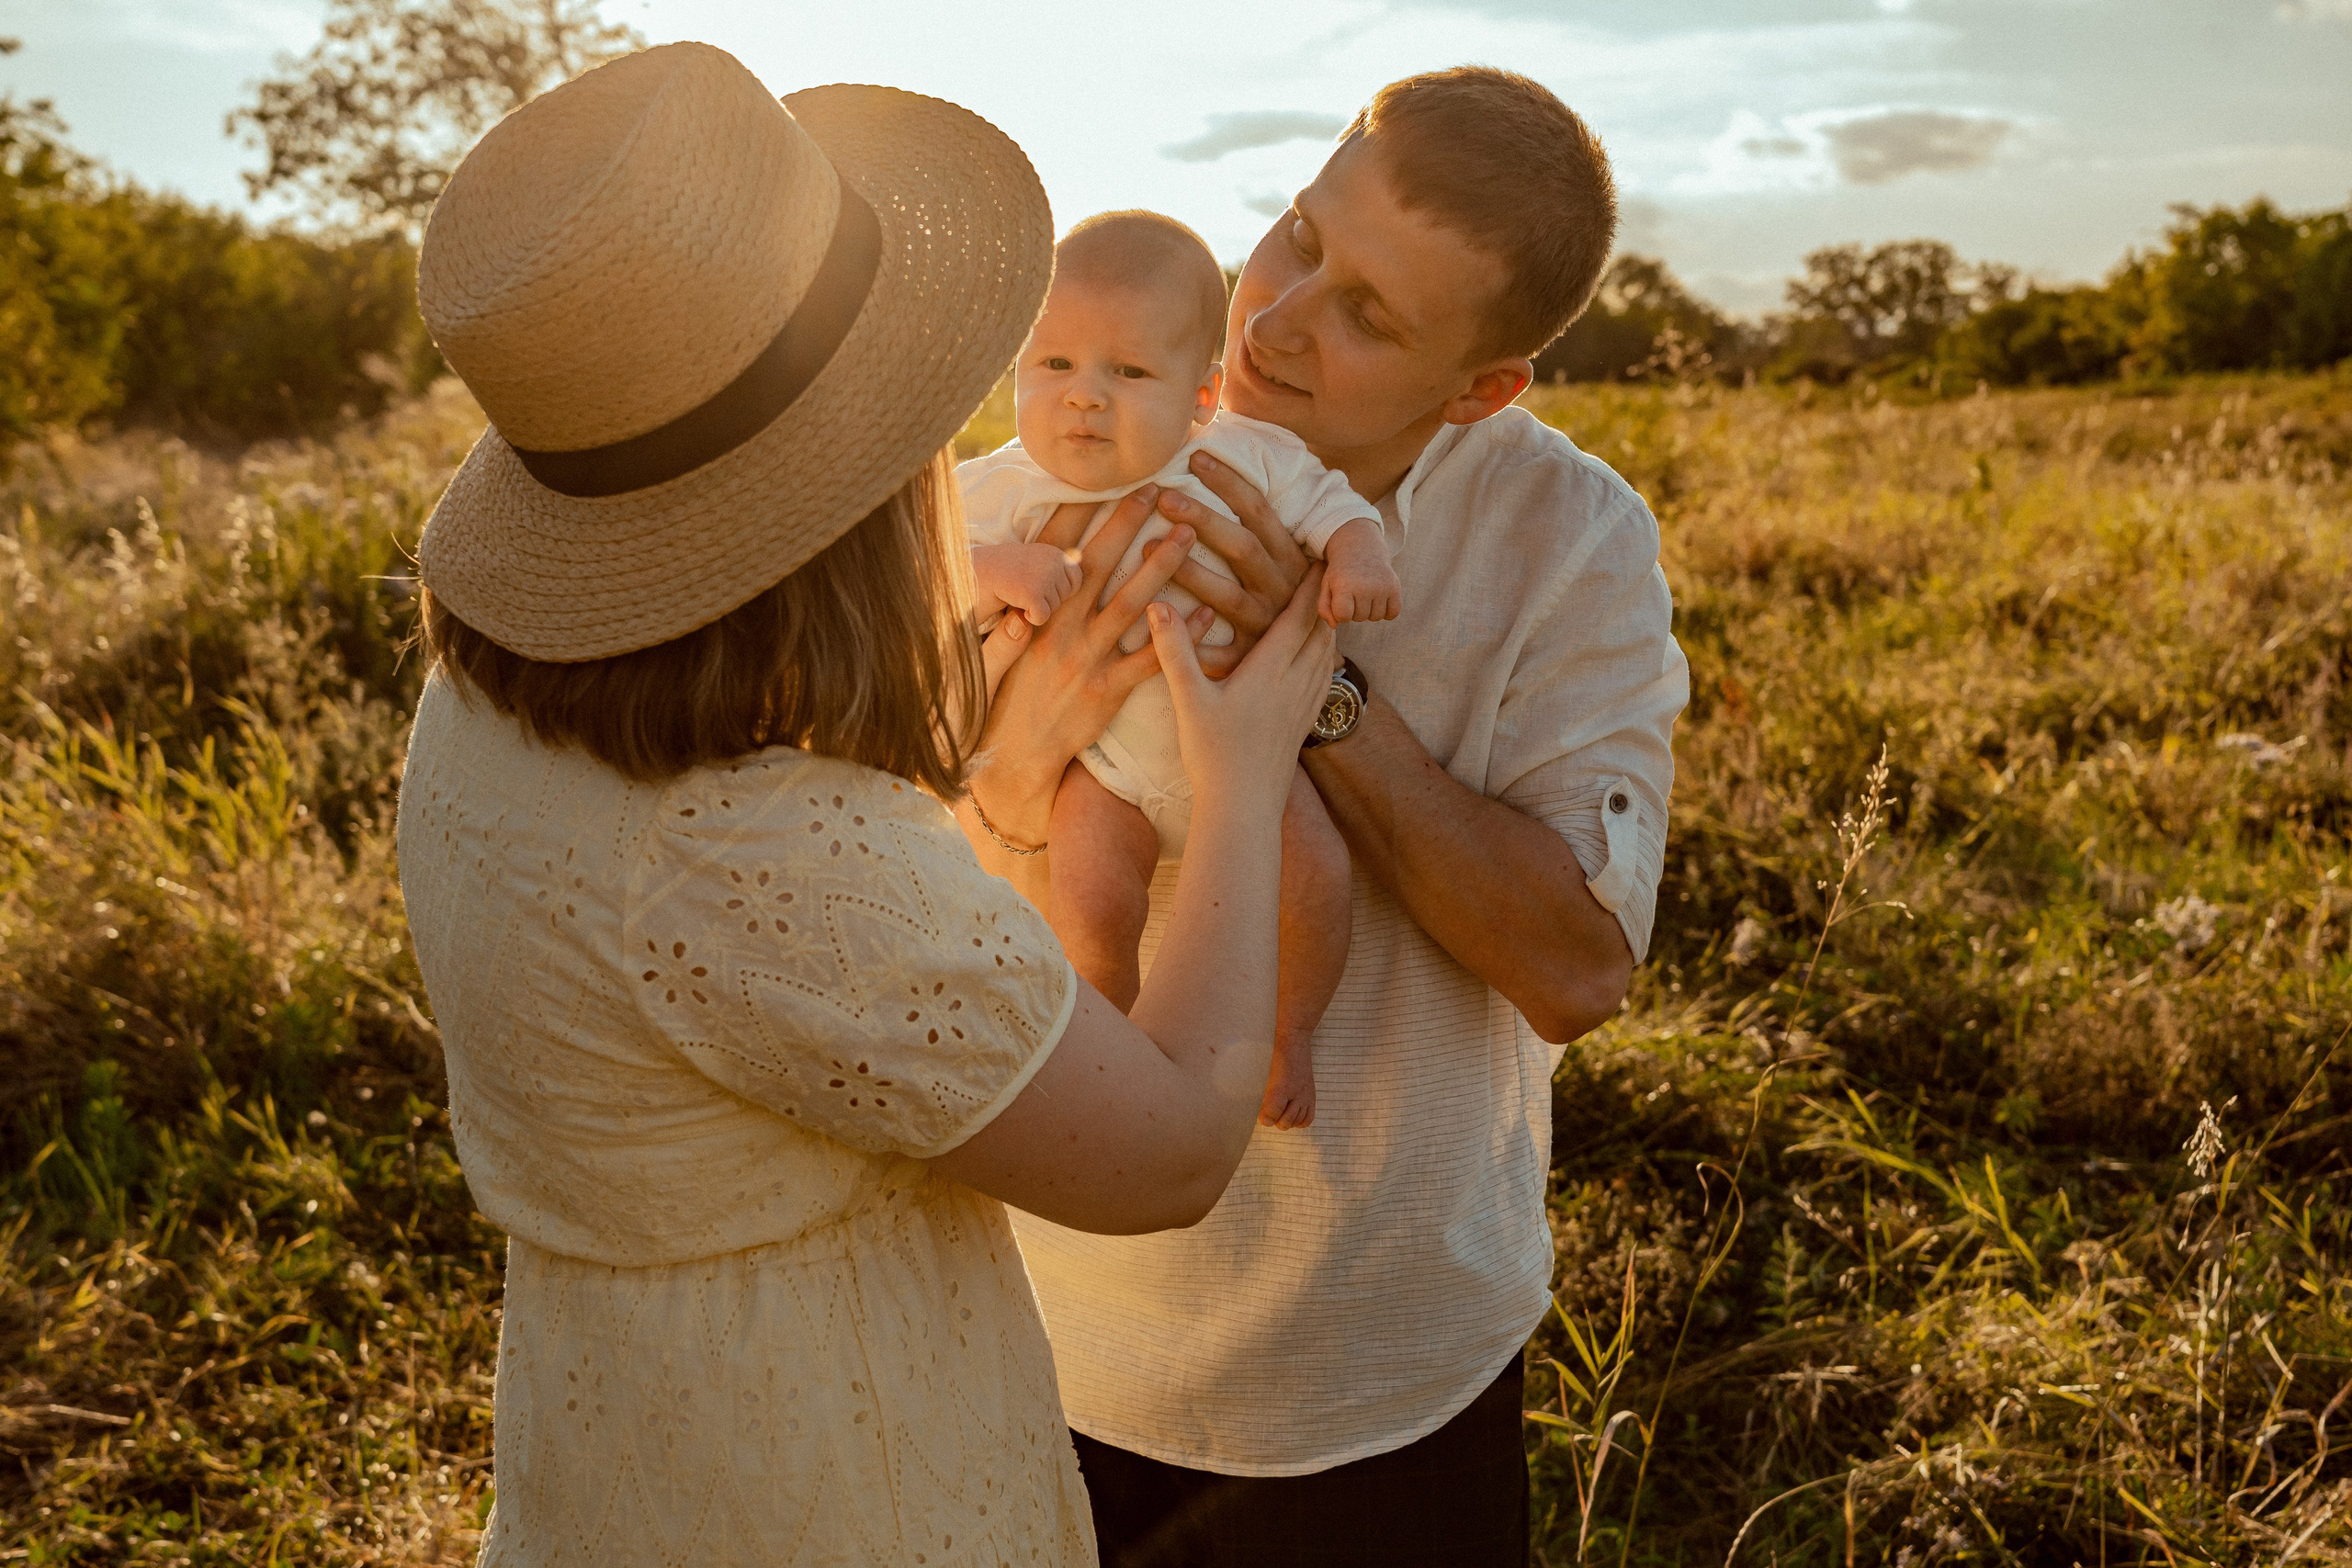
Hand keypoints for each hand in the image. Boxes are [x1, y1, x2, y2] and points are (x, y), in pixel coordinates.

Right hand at [968, 485, 1214, 843]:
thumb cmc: (1000, 704)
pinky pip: (1149, 659)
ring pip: (1130, 605)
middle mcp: (1060, 632)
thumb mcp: (987, 659)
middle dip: (1127, 524)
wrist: (1010, 761)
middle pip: (1097, 567)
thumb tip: (1014, 599)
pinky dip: (1178, 636)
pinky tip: (1205, 613)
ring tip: (1189, 536)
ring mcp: (1086, 661)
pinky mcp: (1107, 691)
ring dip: (1161, 568)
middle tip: (1159, 489)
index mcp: (1031, 617)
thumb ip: (1003, 627)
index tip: (1100, 482)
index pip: (1053, 555)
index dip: (1077, 515)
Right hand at [973, 541, 1080, 627]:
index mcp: (1052, 550)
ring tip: (1012, 595)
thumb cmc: (994, 582)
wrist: (959, 579)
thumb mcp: (1029, 574)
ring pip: (1054, 607)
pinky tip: (1009, 605)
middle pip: (1068, 595)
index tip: (1027, 586)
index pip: (1076, 578)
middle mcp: (1052, 556)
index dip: (1053, 591)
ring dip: (1033, 608)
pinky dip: (1024, 618)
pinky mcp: (1032, 590)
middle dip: (1046, 601)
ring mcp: (1044, 572)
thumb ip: (1055, 576)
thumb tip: (1078, 568)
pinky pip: (1041, 617)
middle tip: (1017, 592)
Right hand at [1147, 562, 1333, 822]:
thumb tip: (1156, 605)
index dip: (1311, 583)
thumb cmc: (1213, 756)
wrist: (1244, 808)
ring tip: (1327, 603)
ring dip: (1328, 624)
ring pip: (1327, 653)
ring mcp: (1304, 704)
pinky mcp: (1305, 723)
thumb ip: (1174, 650)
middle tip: (1328, 568)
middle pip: (1321, 629)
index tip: (1318, 554)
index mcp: (1271, 669)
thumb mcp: (1188, 699)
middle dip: (1325, 597)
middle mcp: (1296, 682)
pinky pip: (1324, 677)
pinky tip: (1320, 655)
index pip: (1300, 615)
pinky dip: (1326, 654)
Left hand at [1154, 451, 1310, 676]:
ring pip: (1228, 597)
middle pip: (1243, 548)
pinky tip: (1162, 627)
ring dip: (1190, 573)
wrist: (1305, 668)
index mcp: (1288, 559)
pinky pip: (1221, 655)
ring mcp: (1266, 627)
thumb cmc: (1279, 602)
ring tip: (1147, 547)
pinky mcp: (1249, 662)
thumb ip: (1253, 528)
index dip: (1231, 484)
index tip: (1196, 458)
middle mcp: (1281, 590)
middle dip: (1205, 520)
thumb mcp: (1278, 563)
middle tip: (1165, 496)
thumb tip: (1211, 472)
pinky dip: (1194, 644)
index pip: (1261, 513)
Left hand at [1316, 519, 1401, 624]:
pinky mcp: (1395, 587)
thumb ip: (1324, 608)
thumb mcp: (1327, 585)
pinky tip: (1379, 599)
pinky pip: (1393, 613)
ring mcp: (1382, 587)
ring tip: (1366, 594)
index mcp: (1344, 586)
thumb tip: (1335, 625)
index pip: (1343, 617)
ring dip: (1370, 610)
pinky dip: (1387, 611)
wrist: (1362, 549)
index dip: (1341, 612)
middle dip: (1355, 610)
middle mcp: (1364, 586)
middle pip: (1360, 618)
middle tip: (1354, 593)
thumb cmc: (1341, 572)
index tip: (1341, 601)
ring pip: (1376, 617)